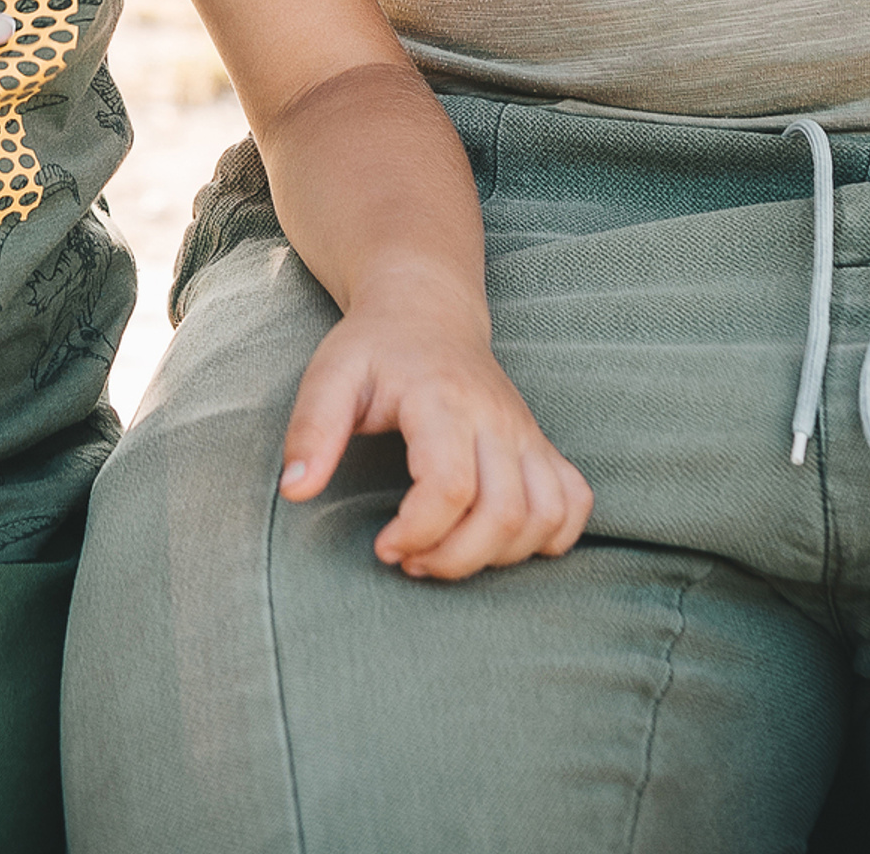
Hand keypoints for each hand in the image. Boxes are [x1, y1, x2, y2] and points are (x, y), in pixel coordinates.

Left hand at [279, 286, 591, 580]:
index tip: (383, 546)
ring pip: (545, 516)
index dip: (418, 532)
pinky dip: (553, 535)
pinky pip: (575, 501)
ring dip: (501, 555)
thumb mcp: (330, 375)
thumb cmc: (374, 348)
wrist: (425, 309)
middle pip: (504, 513)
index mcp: (442, 399)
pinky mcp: (541, 444)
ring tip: (448, 551)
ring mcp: (525, 431)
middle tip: (410, 560)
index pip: (451, 486)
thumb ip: (312, 430)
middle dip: (456, 559)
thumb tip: (294, 491)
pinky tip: (504, 539)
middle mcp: (495, 417)